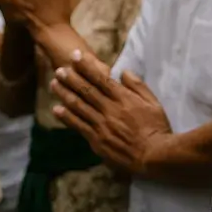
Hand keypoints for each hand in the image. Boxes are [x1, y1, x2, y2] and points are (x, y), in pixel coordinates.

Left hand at [50, 50, 171, 176]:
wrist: (154, 155)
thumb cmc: (156, 128)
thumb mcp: (153, 102)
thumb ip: (137, 86)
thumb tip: (124, 72)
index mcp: (123, 98)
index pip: (101, 78)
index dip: (86, 66)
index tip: (75, 56)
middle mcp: (109, 109)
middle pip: (86, 90)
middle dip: (71, 78)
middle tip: (59, 69)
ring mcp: (101, 125)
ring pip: (79, 106)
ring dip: (65, 94)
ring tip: (54, 84)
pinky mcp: (97, 140)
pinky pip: (78, 126)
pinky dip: (67, 117)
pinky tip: (57, 109)